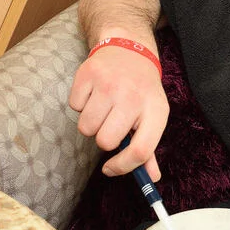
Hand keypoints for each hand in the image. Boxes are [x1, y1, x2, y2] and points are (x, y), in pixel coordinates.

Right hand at [68, 43, 167, 178]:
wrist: (128, 50)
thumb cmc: (141, 90)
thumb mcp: (153, 116)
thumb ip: (148, 148)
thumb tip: (150, 179)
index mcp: (155, 111)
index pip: (140, 151)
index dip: (123, 167)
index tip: (110, 169)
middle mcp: (133, 96)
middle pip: (106, 141)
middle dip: (103, 138)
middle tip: (109, 124)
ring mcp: (109, 84)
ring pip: (86, 127)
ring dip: (90, 122)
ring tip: (102, 107)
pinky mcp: (88, 74)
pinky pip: (74, 107)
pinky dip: (80, 104)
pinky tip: (93, 93)